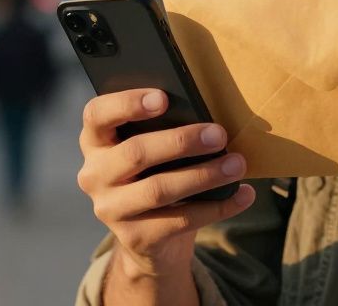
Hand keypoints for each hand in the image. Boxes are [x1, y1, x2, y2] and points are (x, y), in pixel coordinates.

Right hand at [77, 89, 254, 279]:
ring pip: (158, 189)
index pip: (97, 115)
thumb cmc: (156, 175)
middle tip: (219, 134)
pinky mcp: (135, 238)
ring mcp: (110, 209)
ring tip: (237, 164)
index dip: (127, 103)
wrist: (151, 239)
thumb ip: (163, 130)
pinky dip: (218, 206)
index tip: (163, 97)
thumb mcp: (152, 150)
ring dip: (204, 175)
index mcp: (96, 142)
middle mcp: (94, 175)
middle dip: (181, 141)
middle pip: (135, 153)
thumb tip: (206, 119)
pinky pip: (180, 220)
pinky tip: (243, 194)